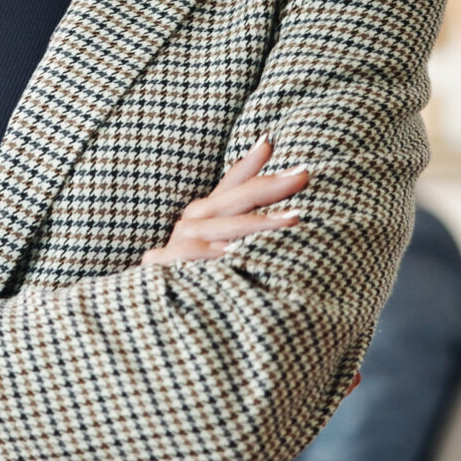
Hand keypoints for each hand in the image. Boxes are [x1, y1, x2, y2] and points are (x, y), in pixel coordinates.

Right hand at [138, 139, 308, 265]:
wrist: (157, 319)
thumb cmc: (196, 281)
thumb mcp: (228, 252)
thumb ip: (246, 226)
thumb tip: (283, 194)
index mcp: (204, 216)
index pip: (232, 184)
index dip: (252, 163)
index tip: (272, 141)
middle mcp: (189, 225)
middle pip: (232, 200)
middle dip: (269, 187)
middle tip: (303, 175)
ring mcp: (176, 246)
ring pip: (219, 228)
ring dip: (256, 223)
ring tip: (292, 219)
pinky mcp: (162, 269)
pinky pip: (195, 259)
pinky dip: (218, 255)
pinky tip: (241, 253)